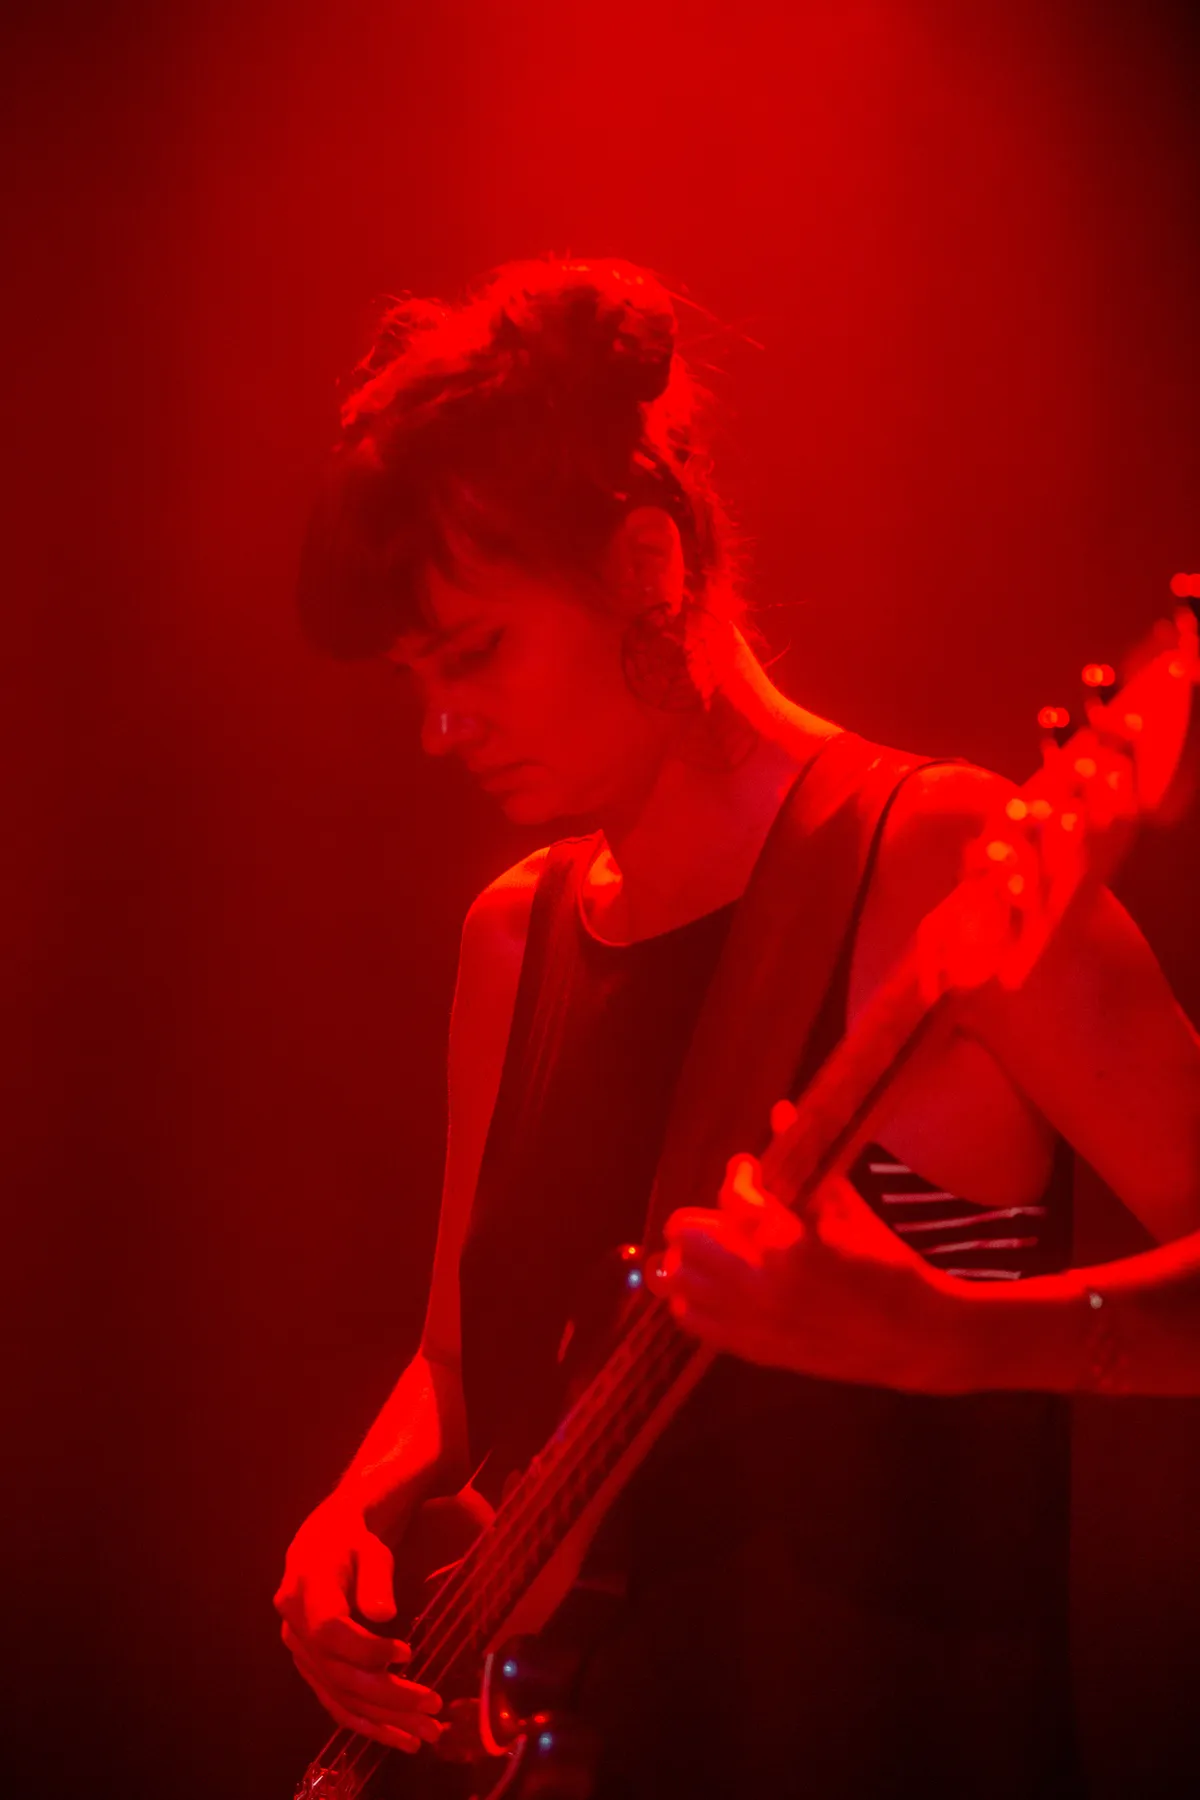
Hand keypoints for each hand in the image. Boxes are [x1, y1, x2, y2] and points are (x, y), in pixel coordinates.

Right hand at [274, 1492, 443, 1752]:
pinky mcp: (309, 1668)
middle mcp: (294, 1626)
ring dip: (383, 1720)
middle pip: (339, 1673)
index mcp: (306, 1588)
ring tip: (425, 1735)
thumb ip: (376, 1578)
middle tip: (433, 1708)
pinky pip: (335, 1703)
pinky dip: (367, 1723)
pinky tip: (398, 1737)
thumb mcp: (369, 1549)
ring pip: (339, 1696)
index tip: (407, 1653)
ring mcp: (298, 1652)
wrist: (323, 1546)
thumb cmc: (353, 1542)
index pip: (330, 1629)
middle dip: (388, 1696)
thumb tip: (383, 1614)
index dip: (366, 1648)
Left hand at [654, 1102, 962, 1391]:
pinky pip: (689, 1318)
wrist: (911, 1337)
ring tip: (720, 1250)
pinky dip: (695, 1296)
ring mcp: (748, 1320)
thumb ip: (806, 1159)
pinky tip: (720, 1285)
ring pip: (677, 1278)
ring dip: (693, 1256)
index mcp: (786, 1241)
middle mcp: (756, 1281)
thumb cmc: (885, 1264)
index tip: (750, 1169)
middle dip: (705, 1214)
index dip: (740, 1173)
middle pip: (686, 1234)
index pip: (733, 1194)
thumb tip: (780, 1110)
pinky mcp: (748, 1348)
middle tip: (730, 1214)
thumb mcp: (847, 1208)